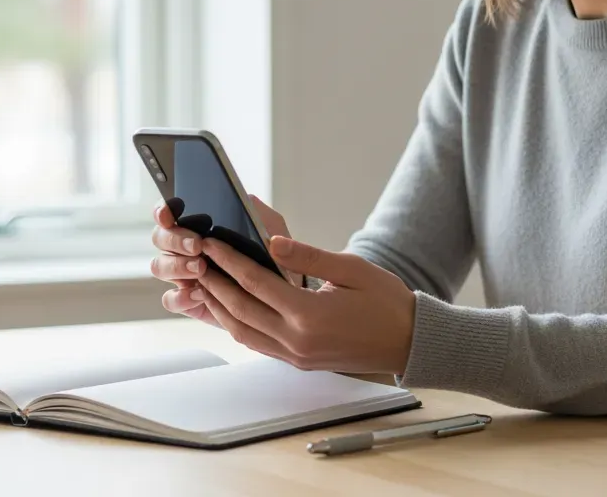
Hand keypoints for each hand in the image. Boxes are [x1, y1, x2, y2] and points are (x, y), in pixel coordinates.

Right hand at [150, 194, 294, 327]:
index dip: (163, 211)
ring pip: (160, 267)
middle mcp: (183, 247)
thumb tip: (247, 200)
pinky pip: (171, 300)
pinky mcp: (189, 300)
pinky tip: (199, 294)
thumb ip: (259, 212)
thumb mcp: (270, 228)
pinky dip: (181, 297)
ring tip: (200, 268)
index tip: (168, 215)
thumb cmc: (270, 253)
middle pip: (160, 238)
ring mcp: (183, 273)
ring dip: (177, 266)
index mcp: (196, 224)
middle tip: (197, 245)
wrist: (280, 290)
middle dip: (175, 240)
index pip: (168, 212)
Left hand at [197, 235, 414, 374]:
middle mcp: (297, 340)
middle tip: (196, 260)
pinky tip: (230, 309)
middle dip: (214, 283)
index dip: (228, 261)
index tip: (210, 243)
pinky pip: (258, 344)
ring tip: (204, 283)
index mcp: (309, 315)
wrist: (410, 342)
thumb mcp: (351, 269)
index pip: (255, 283)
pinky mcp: (300, 362)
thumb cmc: (386, 302)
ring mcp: (297, 356)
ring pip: (243, 332)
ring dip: (219, 308)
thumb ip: (308, 257)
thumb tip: (271, 243)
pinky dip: (238, 325)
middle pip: (240, 310)